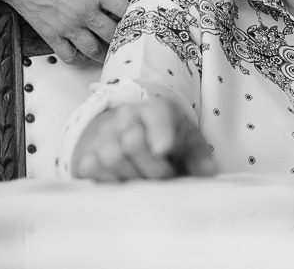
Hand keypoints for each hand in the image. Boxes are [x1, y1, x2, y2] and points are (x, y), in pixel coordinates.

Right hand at [2, 0, 128, 64]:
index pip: (125, 8)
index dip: (134, 12)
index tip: (136, 14)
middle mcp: (84, 11)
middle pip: (114, 33)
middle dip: (122, 34)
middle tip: (126, 35)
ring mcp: (68, 26)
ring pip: (95, 50)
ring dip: (104, 51)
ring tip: (109, 48)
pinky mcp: (52, 36)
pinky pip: (71, 56)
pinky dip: (80, 58)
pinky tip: (84, 52)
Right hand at [72, 98, 215, 181]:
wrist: (125, 133)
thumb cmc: (165, 139)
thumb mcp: (186, 141)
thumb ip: (198, 155)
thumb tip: (208, 172)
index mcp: (155, 110)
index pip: (156, 116)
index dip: (159, 132)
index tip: (164, 148)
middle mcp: (124, 118)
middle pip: (133, 142)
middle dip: (153, 167)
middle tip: (164, 176)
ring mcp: (102, 137)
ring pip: (111, 158)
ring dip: (131, 176)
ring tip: (143, 179)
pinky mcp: (85, 157)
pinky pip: (92, 171)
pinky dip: (108, 181)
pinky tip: (122, 182)